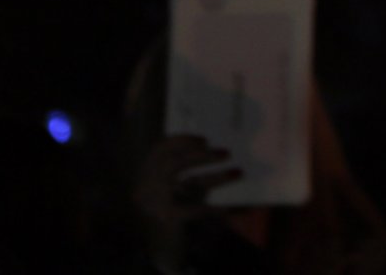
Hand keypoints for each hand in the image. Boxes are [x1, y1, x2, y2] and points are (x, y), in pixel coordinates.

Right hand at [132, 133, 243, 262]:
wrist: (160, 246)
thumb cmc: (174, 207)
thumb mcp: (177, 186)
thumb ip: (189, 169)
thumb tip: (221, 149)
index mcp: (147, 174)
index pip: (160, 149)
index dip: (182, 141)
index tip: (204, 139)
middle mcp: (146, 187)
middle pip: (174, 164)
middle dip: (201, 156)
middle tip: (227, 153)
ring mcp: (154, 204)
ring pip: (187, 183)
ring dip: (216, 177)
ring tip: (239, 173)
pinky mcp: (168, 219)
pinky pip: (197, 210)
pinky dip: (217, 208)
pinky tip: (235, 208)